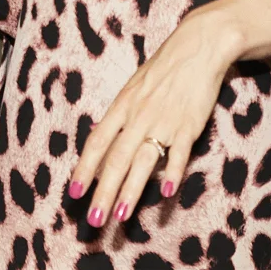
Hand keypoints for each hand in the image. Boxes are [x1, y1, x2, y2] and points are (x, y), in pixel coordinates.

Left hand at [68, 6, 239, 231]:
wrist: (197, 48)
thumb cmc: (164, 69)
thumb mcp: (133, 88)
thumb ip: (118, 116)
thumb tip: (98, 134)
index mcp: (122, 107)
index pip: (97, 143)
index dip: (84, 169)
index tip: (73, 194)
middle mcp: (138, 117)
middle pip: (115, 159)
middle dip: (103, 192)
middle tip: (94, 221)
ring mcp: (163, 122)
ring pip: (142, 161)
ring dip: (130, 190)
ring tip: (120, 215)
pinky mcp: (189, 125)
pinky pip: (178, 152)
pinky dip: (172, 172)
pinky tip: (165, 193)